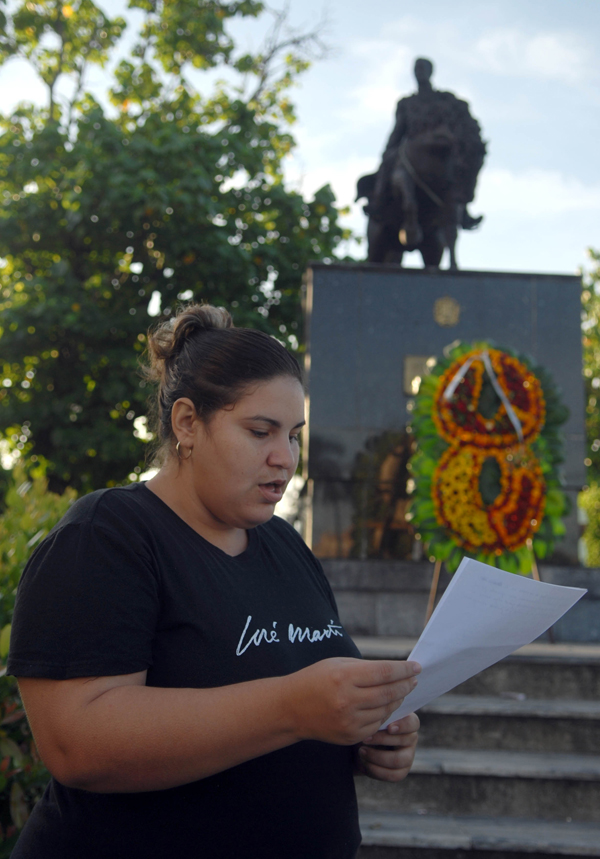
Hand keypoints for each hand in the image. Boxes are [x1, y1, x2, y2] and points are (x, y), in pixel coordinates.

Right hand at [283, 658, 420, 746]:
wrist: (291, 708)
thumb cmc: (315, 679)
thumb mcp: (337, 664)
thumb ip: (365, 668)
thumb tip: (393, 671)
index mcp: (344, 676)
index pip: (384, 672)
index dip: (403, 670)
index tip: (417, 667)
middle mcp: (348, 700)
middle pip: (388, 692)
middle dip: (406, 685)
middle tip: (414, 680)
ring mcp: (349, 720)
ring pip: (385, 710)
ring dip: (398, 700)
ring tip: (403, 691)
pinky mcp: (350, 735)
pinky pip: (376, 724)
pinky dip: (385, 714)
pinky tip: (386, 706)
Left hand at [354, 713, 419, 781]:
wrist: (356, 748)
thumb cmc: (365, 728)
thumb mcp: (370, 720)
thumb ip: (377, 718)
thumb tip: (377, 719)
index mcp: (406, 723)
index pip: (413, 723)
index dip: (403, 726)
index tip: (389, 728)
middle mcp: (410, 739)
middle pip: (405, 742)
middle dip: (382, 740)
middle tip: (364, 739)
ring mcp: (408, 757)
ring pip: (399, 760)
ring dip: (377, 757)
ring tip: (362, 751)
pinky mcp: (401, 772)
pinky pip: (393, 775)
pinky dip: (375, 769)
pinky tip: (364, 762)